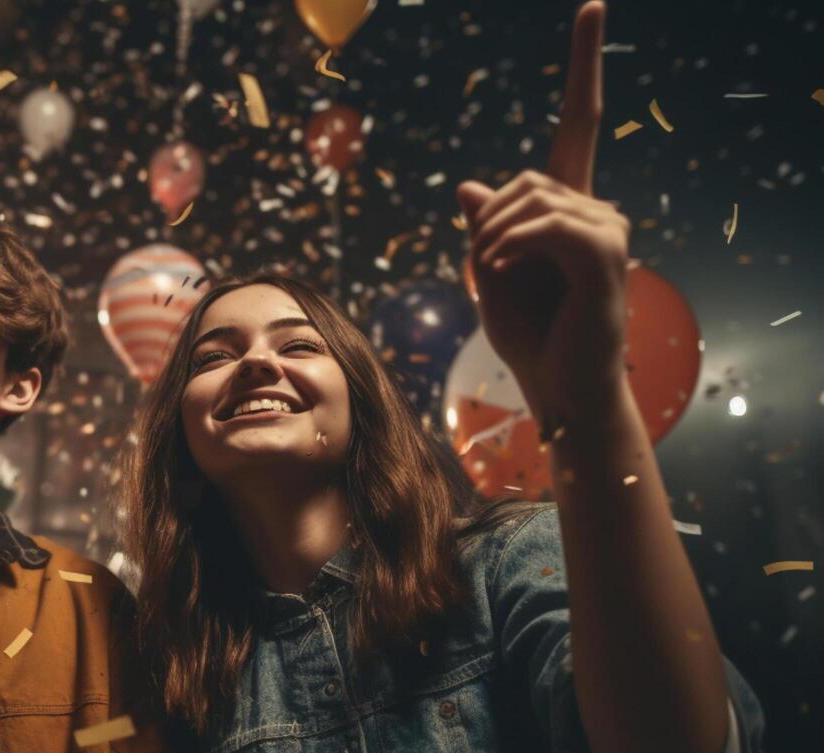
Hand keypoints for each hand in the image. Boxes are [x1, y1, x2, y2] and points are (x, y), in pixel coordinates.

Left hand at [455, 2, 629, 426]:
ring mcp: (608, 231)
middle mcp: (598, 210)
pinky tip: (497, 270)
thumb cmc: (528, 335)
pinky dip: (510, 244)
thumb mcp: (489, 274)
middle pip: (526, 176)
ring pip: (532, 198)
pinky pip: (545, 224)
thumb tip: (468, 189)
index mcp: (570, 209)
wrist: (559, 389)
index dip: (584, 66)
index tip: (593, 6)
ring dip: (494, 237)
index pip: (580, 123)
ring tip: (488, 274)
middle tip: (480, 264)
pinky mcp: (604, 256)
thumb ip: (484, 228)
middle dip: (488, 218)